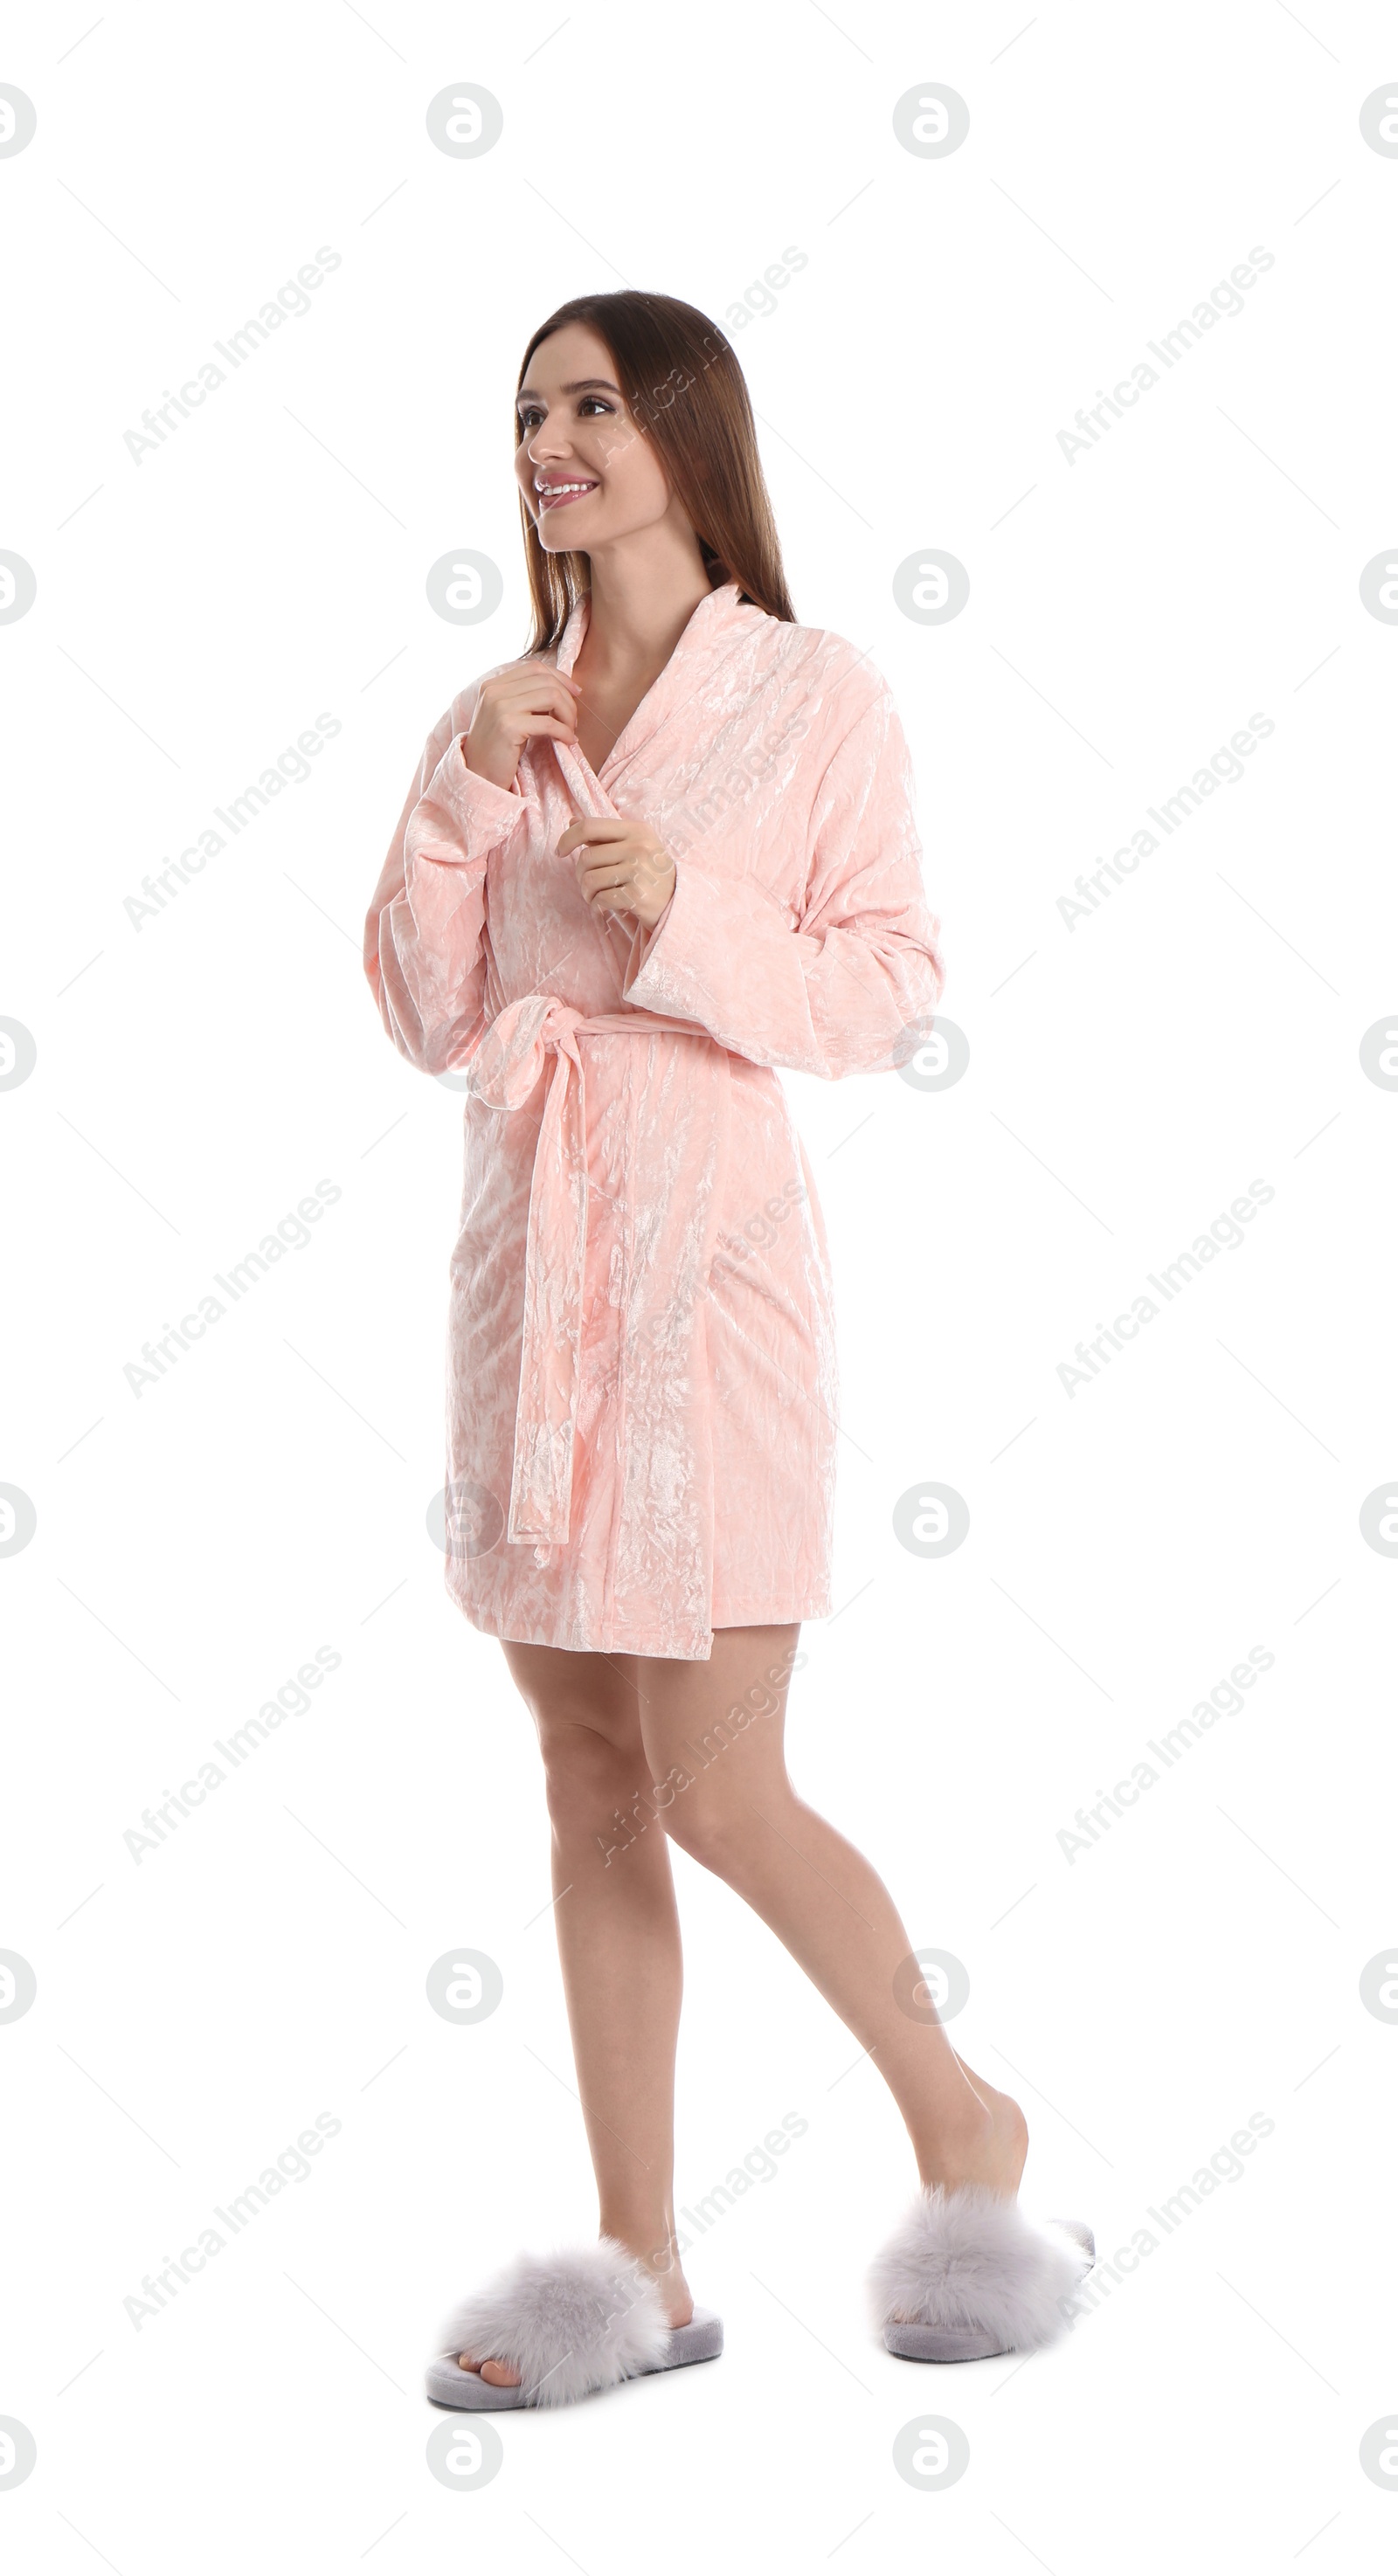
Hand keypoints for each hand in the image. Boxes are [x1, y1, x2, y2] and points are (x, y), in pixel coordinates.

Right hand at [462, 660, 582, 791]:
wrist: (478, 776)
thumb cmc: (499, 749)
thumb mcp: (509, 716)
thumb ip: (527, 699)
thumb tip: (563, 688)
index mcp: (493, 685)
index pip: (535, 668)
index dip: (560, 678)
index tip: (575, 693)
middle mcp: (494, 691)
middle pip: (546, 680)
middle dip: (568, 700)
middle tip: (573, 720)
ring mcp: (500, 707)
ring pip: (551, 696)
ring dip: (568, 714)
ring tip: (570, 730)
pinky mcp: (509, 727)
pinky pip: (549, 722)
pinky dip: (564, 731)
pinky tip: (568, 741)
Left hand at [559, 815, 675, 929]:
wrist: (680, 903)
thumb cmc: (652, 874)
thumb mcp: (635, 847)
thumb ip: (603, 836)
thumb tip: (571, 822)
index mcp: (637, 830)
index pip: (590, 826)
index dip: (568, 837)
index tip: (559, 851)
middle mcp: (639, 847)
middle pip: (586, 857)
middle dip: (580, 875)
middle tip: (587, 886)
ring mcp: (639, 871)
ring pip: (590, 880)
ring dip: (587, 893)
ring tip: (595, 898)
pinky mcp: (637, 895)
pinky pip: (601, 899)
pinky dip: (597, 906)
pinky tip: (604, 907)